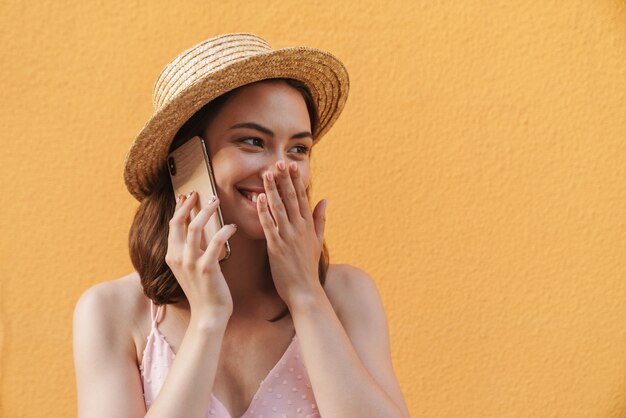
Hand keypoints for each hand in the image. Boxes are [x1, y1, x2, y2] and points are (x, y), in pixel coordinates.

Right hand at [165, 191, 236, 323]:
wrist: (208, 314)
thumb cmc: (204, 290)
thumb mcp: (192, 267)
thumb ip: (192, 249)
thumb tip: (198, 228)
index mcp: (172, 256)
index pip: (172, 226)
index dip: (179, 209)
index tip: (186, 195)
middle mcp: (177, 257)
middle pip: (179, 222)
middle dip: (189, 205)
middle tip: (200, 193)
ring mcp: (191, 263)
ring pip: (195, 228)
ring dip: (207, 212)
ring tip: (217, 202)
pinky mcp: (207, 267)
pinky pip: (216, 241)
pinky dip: (225, 231)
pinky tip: (233, 227)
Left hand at [256, 160, 327, 305]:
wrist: (305, 291)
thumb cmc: (308, 267)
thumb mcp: (318, 241)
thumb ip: (320, 219)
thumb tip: (325, 199)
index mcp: (308, 226)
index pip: (301, 198)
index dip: (296, 180)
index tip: (292, 165)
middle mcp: (299, 228)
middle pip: (290, 199)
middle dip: (284, 179)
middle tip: (278, 162)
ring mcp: (288, 237)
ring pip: (279, 208)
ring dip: (272, 190)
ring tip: (266, 173)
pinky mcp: (276, 247)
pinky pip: (269, 225)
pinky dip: (264, 211)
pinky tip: (259, 198)